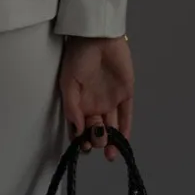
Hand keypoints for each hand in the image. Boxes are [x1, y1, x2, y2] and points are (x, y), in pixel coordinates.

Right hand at [58, 35, 132, 161]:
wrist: (97, 38)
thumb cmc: (78, 58)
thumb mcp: (68, 83)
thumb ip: (72, 108)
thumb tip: (76, 132)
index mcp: (78, 103)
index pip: (80, 128)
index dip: (81, 140)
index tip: (83, 146)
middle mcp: (94, 105)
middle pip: (96, 130)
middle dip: (96, 140)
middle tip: (97, 140)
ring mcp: (111, 101)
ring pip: (112, 127)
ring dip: (111, 142)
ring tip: (110, 155)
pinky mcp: (126, 95)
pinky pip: (126, 116)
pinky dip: (125, 130)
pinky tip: (122, 142)